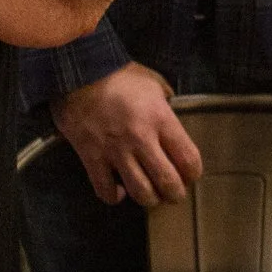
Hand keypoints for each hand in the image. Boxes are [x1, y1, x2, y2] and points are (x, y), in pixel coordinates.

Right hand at [50, 63, 202, 207]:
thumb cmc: (117, 73)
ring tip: (151, 196)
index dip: (193, 173)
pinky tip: (119, 192)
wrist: (78, 71)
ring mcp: (115, 151)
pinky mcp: (92, 157)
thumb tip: (171, 108)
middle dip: (175, 194)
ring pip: (140, 192)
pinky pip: (105, 190)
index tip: (191, 175)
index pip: (188, 159)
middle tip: (174, 193)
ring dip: (149, 199)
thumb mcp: (152, 81)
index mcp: (160, 119)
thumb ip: (166, 99)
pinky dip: (114, 196)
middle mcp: (141, 139)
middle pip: (167, 182)